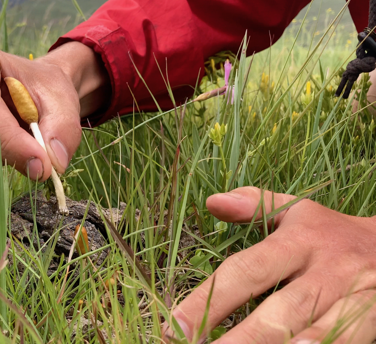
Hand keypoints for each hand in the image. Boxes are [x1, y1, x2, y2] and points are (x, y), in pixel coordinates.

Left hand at [163, 187, 375, 342]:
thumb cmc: (334, 233)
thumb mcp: (298, 211)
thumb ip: (256, 205)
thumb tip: (211, 202)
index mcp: (298, 241)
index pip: (245, 271)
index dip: (209, 299)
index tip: (175, 325)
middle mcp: (327, 270)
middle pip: (279, 311)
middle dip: (240, 339)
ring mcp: (355, 297)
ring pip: (317, 334)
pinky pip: (346, 343)